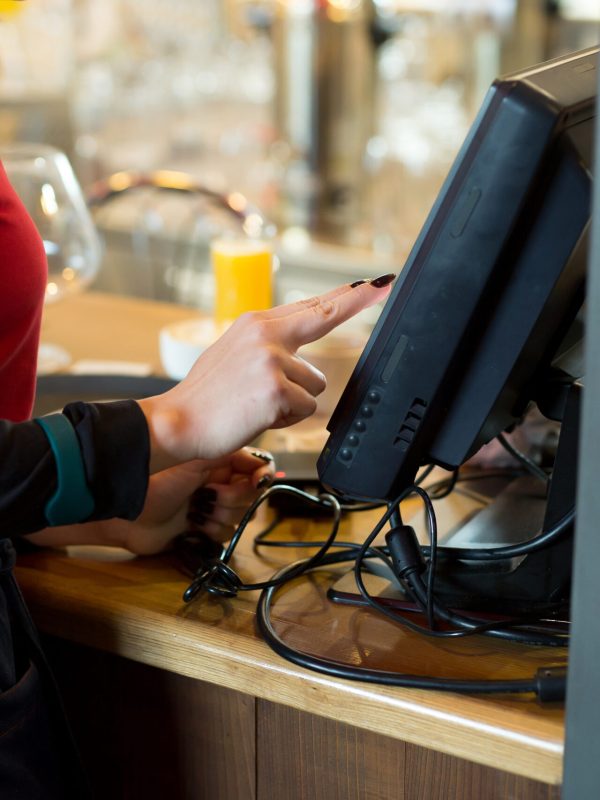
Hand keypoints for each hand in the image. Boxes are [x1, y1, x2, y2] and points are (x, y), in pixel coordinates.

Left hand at [24, 448, 273, 554]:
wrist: (129, 512)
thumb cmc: (158, 479)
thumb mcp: (199, 462)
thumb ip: (234, 459)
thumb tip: (264, 465)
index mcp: (220, 460)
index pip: (257, 467)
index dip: (260, 477)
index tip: (256, 482)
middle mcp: (219, 481)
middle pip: (251, 495)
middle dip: (232, 499)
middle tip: (209, 495)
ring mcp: (212, 506)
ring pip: (240, 517)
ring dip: (219, 516)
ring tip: (196, 510)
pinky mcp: (204, 529)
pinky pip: (226, 534)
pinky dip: (211, 531)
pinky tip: (193, 525)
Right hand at [139, 278, 392, 469]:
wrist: (176, 422)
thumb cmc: (205, 396)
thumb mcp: (232, 354)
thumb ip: (266, 346)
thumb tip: (296, 353)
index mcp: (255, 324)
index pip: (308, 307)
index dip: (343, 295)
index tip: (369, 283)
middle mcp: (265, 335)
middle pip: (324, 317)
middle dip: (356, 301)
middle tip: (382, 285)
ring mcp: (271, 361)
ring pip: (315, 383)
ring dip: (296, 401)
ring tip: (259, 404)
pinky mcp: (276, 390)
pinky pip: (305, 408)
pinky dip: (288, 419)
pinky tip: (259, 416)